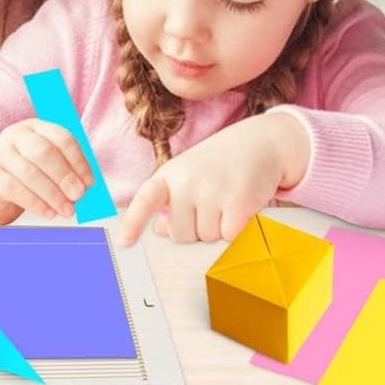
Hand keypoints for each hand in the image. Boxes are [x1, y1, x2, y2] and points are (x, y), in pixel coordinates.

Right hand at [0, 119, 93, 225]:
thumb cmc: (28, 170)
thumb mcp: (46, 162)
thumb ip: (66, 169)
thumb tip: (85, 186)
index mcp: (37, 126)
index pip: (61, 137)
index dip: (78, 160)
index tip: (89, 182)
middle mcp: (17, 135)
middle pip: (43, 152)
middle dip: (64, 175)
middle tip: (78, 195)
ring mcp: (1, 153)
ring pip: (30, 173)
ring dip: (53, 194)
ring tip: (67, 209)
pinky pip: (16, 189)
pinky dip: (36, 203)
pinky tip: (49, 212)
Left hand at [117, 114, 307, 246]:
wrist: (261, 141)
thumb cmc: (221, 162)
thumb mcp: (190, 174)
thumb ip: (173, 201)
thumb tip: (159, 229)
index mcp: (170, 173)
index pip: (146, 199)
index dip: (134, 222)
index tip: (124, 243)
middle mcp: (186, 180)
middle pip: (181, 234)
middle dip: (197, 228)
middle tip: (212, 204)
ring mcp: (211, 190)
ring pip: (207, 237)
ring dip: (219, 228)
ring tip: (228, 200)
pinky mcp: (237, 201)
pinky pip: (230, 237)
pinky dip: (238, 230)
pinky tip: (242, 207)